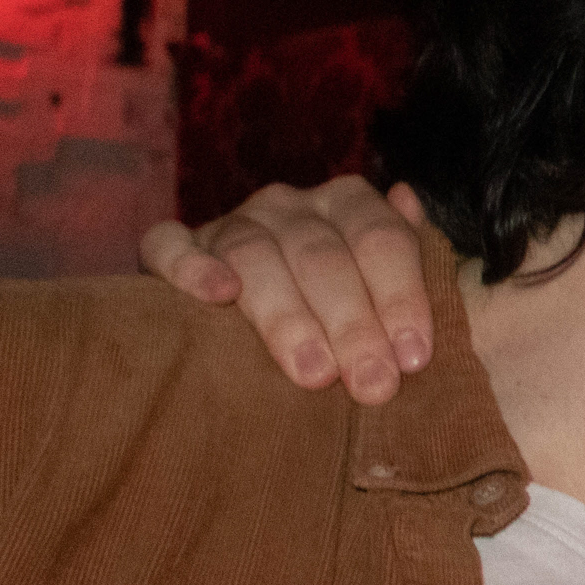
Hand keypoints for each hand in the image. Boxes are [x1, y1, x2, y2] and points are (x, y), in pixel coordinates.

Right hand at [140, 178, 436, 404]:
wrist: (263, 318)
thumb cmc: (345, 311)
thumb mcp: (388, 283)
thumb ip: (410, 252)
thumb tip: (407, 199)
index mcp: (349, 203)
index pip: (382, 239)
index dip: (402, 297)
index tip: (414, 359)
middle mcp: (290, 205)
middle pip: (323, 255)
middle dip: (353, 324)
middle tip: (372, 384)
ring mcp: (231, 222)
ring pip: (255, 255)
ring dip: (287, 316)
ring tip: (315, 373)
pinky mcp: (175, 248)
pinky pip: (170, 245)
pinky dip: (192, 267)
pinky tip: (219, 296)